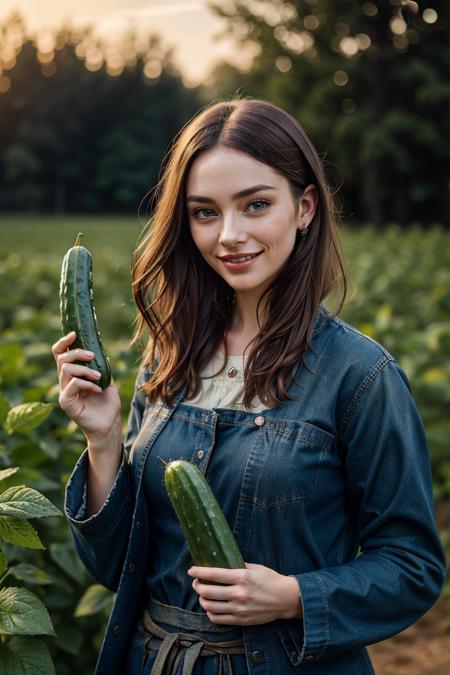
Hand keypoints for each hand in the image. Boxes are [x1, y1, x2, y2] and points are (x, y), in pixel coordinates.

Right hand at [52, 331, 121, 448]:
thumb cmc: (107, 403)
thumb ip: (102, 366)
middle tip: (93, 356)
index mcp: (73, 374)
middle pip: (61, 358)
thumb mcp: (107, 379)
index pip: (60, 354)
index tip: (75, 334)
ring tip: (99, 376)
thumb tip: (102, 351)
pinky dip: (86, 383)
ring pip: (66, 370)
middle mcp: (65, 381)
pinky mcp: (66, 402)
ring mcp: (64, 392)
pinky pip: (72, 385)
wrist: (109, 423)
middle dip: (77, 353)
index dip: (64, 342)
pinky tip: (97, 389)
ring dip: (85, 369)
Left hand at [188, 562, 301, 625]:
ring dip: (202, 599)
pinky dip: (210, 612)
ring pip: (210, 606)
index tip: (191, 570)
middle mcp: (239, 594)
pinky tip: (210, 606)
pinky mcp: (240, 620)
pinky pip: (217, 619)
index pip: (214, 574)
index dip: (199, 572)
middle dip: (198, 586)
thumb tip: (221, 563)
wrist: (285, 599)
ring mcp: (239, 609)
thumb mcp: (255, 568)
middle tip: (197, 582)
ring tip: (202, 594)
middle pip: (208, 591)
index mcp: (242, 577)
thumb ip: (238, 566)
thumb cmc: (270, 580)